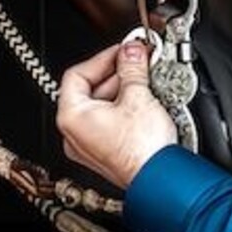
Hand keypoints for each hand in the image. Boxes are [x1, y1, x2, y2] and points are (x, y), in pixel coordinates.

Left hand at [56, 35, 178, 188]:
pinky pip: (110, 123)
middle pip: (90, 90)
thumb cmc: (143, 151)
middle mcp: (75, 134)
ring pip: (101, 107)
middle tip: (138, 63)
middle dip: (117, 74)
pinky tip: (143, 104)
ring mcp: (89, 146)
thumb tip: (131, 51)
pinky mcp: (106, 154)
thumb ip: (132, 67)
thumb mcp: (138, 97)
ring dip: (123, 91)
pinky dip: (124, 110)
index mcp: (71, 117)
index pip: (77, 74)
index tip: (123, 51)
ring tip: (145, 83)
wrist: (160, 180)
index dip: (103, 58)